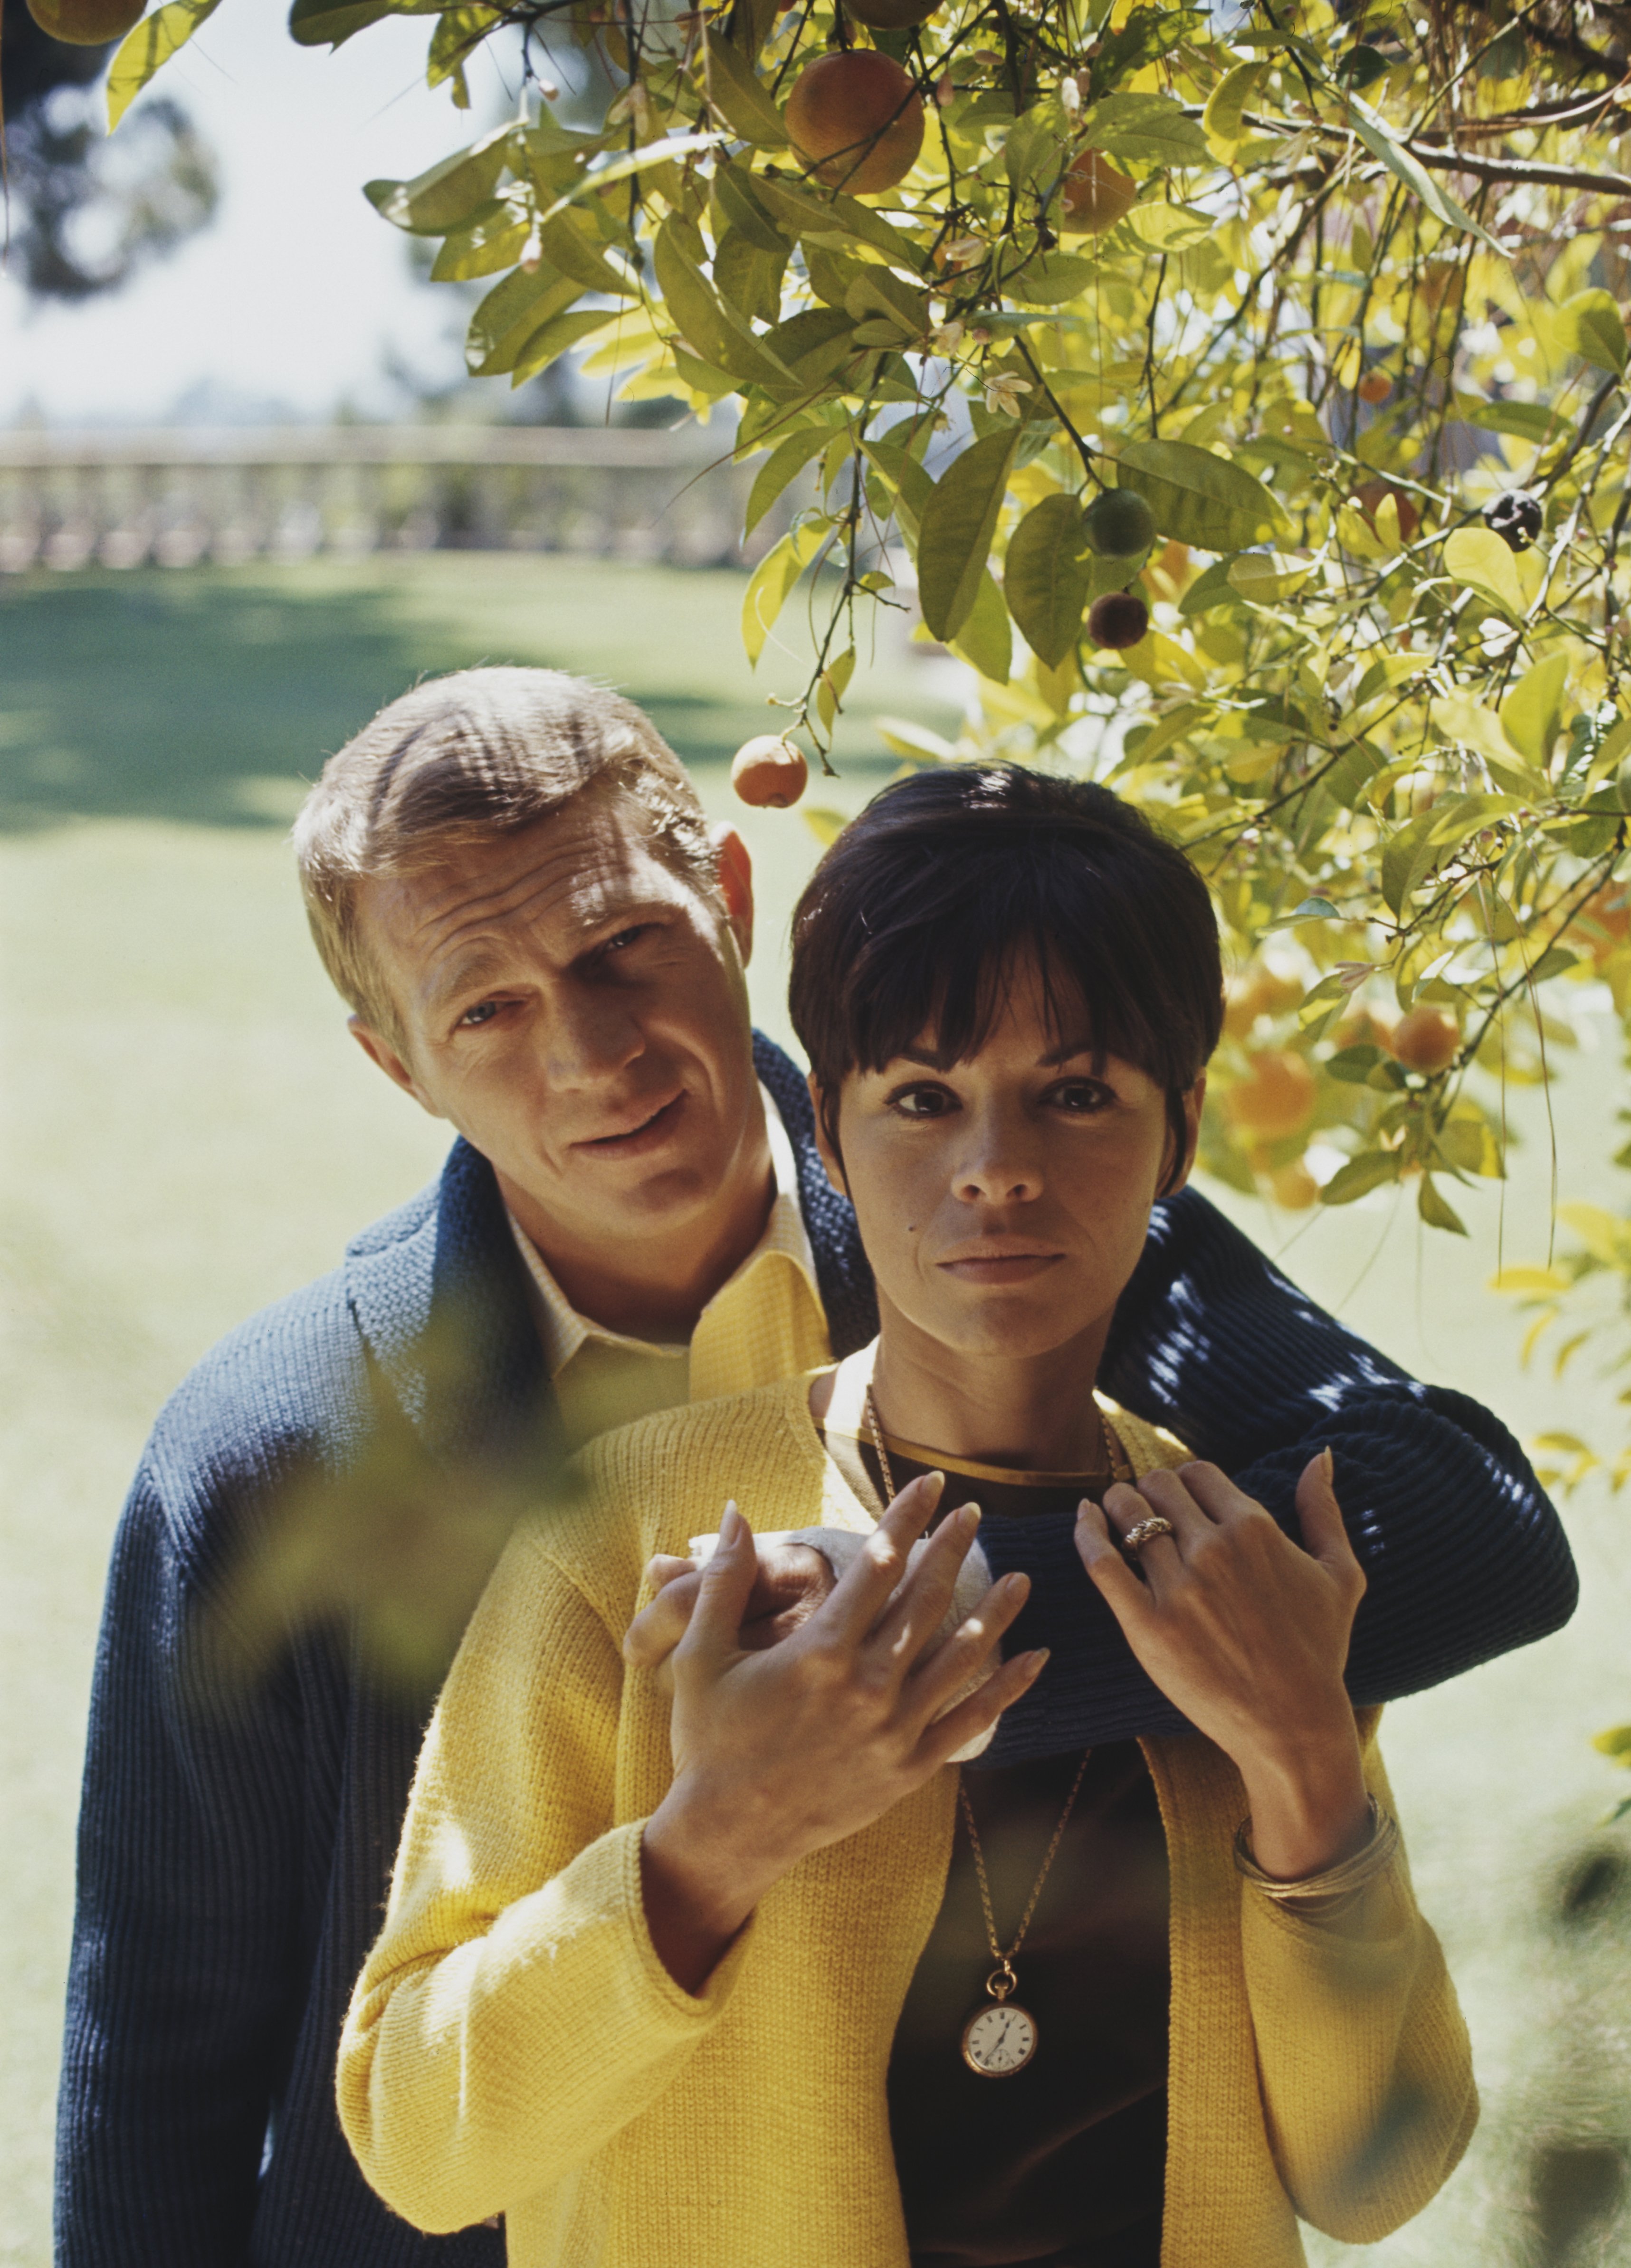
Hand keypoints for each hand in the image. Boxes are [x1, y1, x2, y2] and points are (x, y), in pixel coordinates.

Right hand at [640, 1479, 1041, 1990]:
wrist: (731, 1831)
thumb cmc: (711, 1739)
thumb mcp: (701, 1656)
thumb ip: (723, 1581)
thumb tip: (734, 1512)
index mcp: (820, 1653)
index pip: (877, 1565)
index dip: (906, 1518)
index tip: (931, 1483)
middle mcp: (866, 1687)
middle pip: (925, 1601)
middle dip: (951, 1550)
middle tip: (975, 1512)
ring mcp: (894, 1730)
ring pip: (960, 1658)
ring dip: (994, 1613)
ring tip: (1021, 1575)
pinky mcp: (909, 1768)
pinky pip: (971, 1722)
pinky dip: (1007, 1689)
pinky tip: (1035, 1658)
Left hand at [1075, 1451, 1369, 1880]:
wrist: (1293, 1725)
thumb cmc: (1321, 1650)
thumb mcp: (1340, 1574)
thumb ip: (1323, 1509)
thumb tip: (1319, 1455)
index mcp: (1255, 1529)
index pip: (1198, 1472)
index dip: (1185, 1480)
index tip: (1182, 1500)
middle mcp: (1214, 1551)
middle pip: (1158, 1486)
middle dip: (1150, 1490)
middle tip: (1147, 1509)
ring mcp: (1178, 1589)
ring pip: (1126, 1514)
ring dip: (1116, 1504)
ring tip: (1115, 1513)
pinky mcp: (1146, 1626)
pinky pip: (1101, 1561)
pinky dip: (1086, 1530)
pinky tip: (1084, 1517)